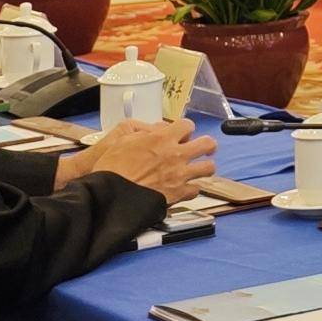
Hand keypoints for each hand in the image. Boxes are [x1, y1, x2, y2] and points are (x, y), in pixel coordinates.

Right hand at [64, 114, 210, 199]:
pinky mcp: (179, 194)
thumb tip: (153, 133)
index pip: (187, 125)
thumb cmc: (112, 169)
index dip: (186, 128)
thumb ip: (144, 134)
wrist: (112, 196)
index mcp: (162, 138)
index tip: (184, 132)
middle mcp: (176, 155)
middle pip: (207, 144)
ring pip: (208, 168)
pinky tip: (186, 188)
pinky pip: (196, 190)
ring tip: (199, 169)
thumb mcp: (122, 140)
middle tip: (205, 149)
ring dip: (204, 167)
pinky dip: (192, 189)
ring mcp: (180, 175)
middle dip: (208, 145)